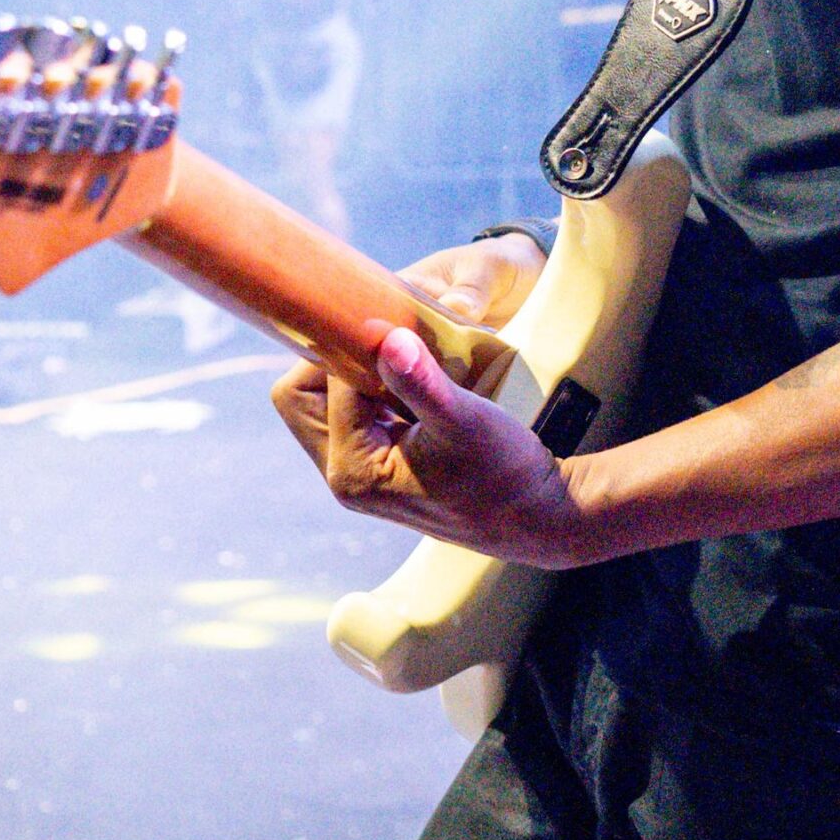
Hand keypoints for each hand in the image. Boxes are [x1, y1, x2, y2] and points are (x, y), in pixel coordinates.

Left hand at [270, 230, 545, 492]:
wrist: (538, 516)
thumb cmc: (506, 473)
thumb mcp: (466, 420)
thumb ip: (421, 382)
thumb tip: (389, 339)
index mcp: (354, 469)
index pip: (323, 384)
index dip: (352, 347)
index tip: (388, 323)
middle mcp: (345, 477)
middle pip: (301, 398)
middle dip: (333, 360)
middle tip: (382, 338)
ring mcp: (359, 475)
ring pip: (322, 406)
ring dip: (351, 374)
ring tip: (399, 356)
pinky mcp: (378, 469)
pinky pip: (350, 417)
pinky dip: (368, 391)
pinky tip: (407, 379)